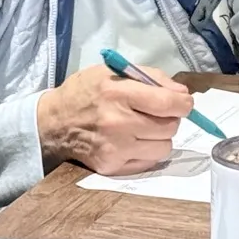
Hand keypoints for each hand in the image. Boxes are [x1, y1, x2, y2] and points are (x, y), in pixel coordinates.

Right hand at [36, 64, 193, 175]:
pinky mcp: (111, 167)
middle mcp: (117, 123)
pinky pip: (149, 162)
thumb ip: (152, 77)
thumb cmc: (86, 91)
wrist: (53, 122)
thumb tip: (183, 94)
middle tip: (159, 113)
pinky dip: (148, 152)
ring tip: (146, 127)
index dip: (184, 103)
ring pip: (164, 148)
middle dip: (172, 118)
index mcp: (118, 93)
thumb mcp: (115, 71)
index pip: (167, 103)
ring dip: (161, 137)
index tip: (184, 102)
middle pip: (169, 127)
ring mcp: (114, 148)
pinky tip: (134, 141)